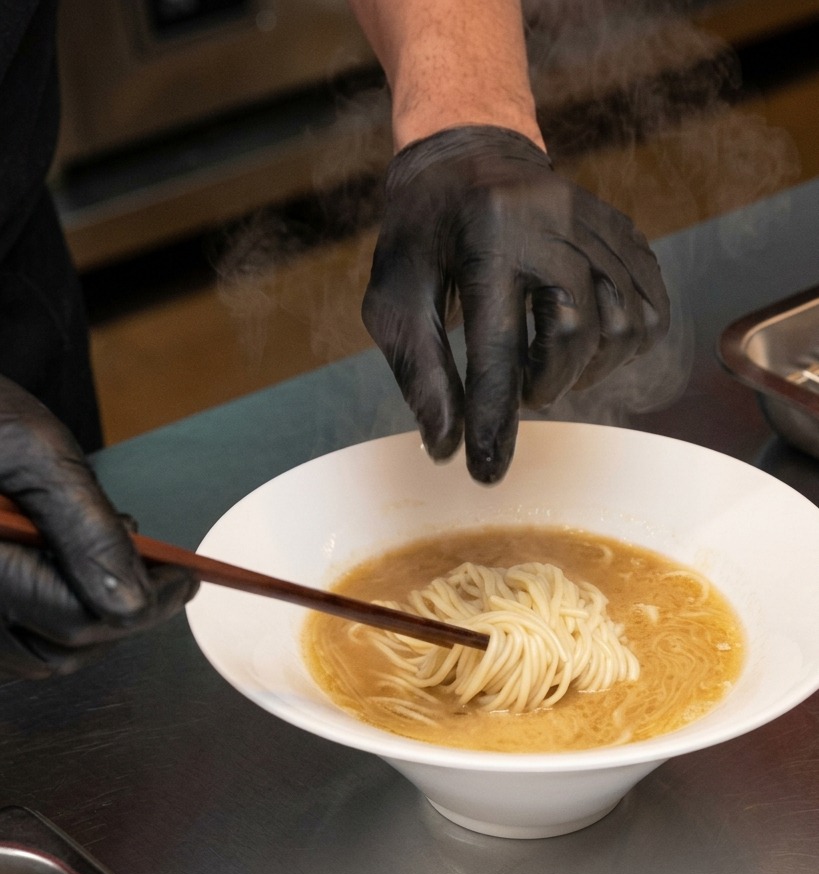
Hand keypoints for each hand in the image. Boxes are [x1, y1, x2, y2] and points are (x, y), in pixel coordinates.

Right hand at [0, 376, 197, 681]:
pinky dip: (51, 619)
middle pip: (62, 648)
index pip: (78, 618)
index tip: (183, 576)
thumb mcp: (33, 451)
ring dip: (89, 619)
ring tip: (105, 561)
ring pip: (38, 657)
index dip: (147, 602)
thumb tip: (134, 600)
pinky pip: (11, 644)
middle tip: (157, 571)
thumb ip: (87, 529)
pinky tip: (66, 571)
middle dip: (122, 613)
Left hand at [362, 126, 669, 482]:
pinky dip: (627, 339)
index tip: (486, 471)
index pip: (496, 348)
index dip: (492, 420)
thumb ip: (421, 372)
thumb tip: (445, 448)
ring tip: (549, 368)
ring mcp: (594, 219)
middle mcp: (549, 221)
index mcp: (484, 237)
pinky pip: (649, 300)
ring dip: (588, 367)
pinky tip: (588, 345)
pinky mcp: (621, 227)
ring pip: (622, 321)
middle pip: (574, 333)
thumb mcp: (396, 298)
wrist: (464, 153)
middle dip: (546, 385)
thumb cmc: (421, 235)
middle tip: (519, 394)